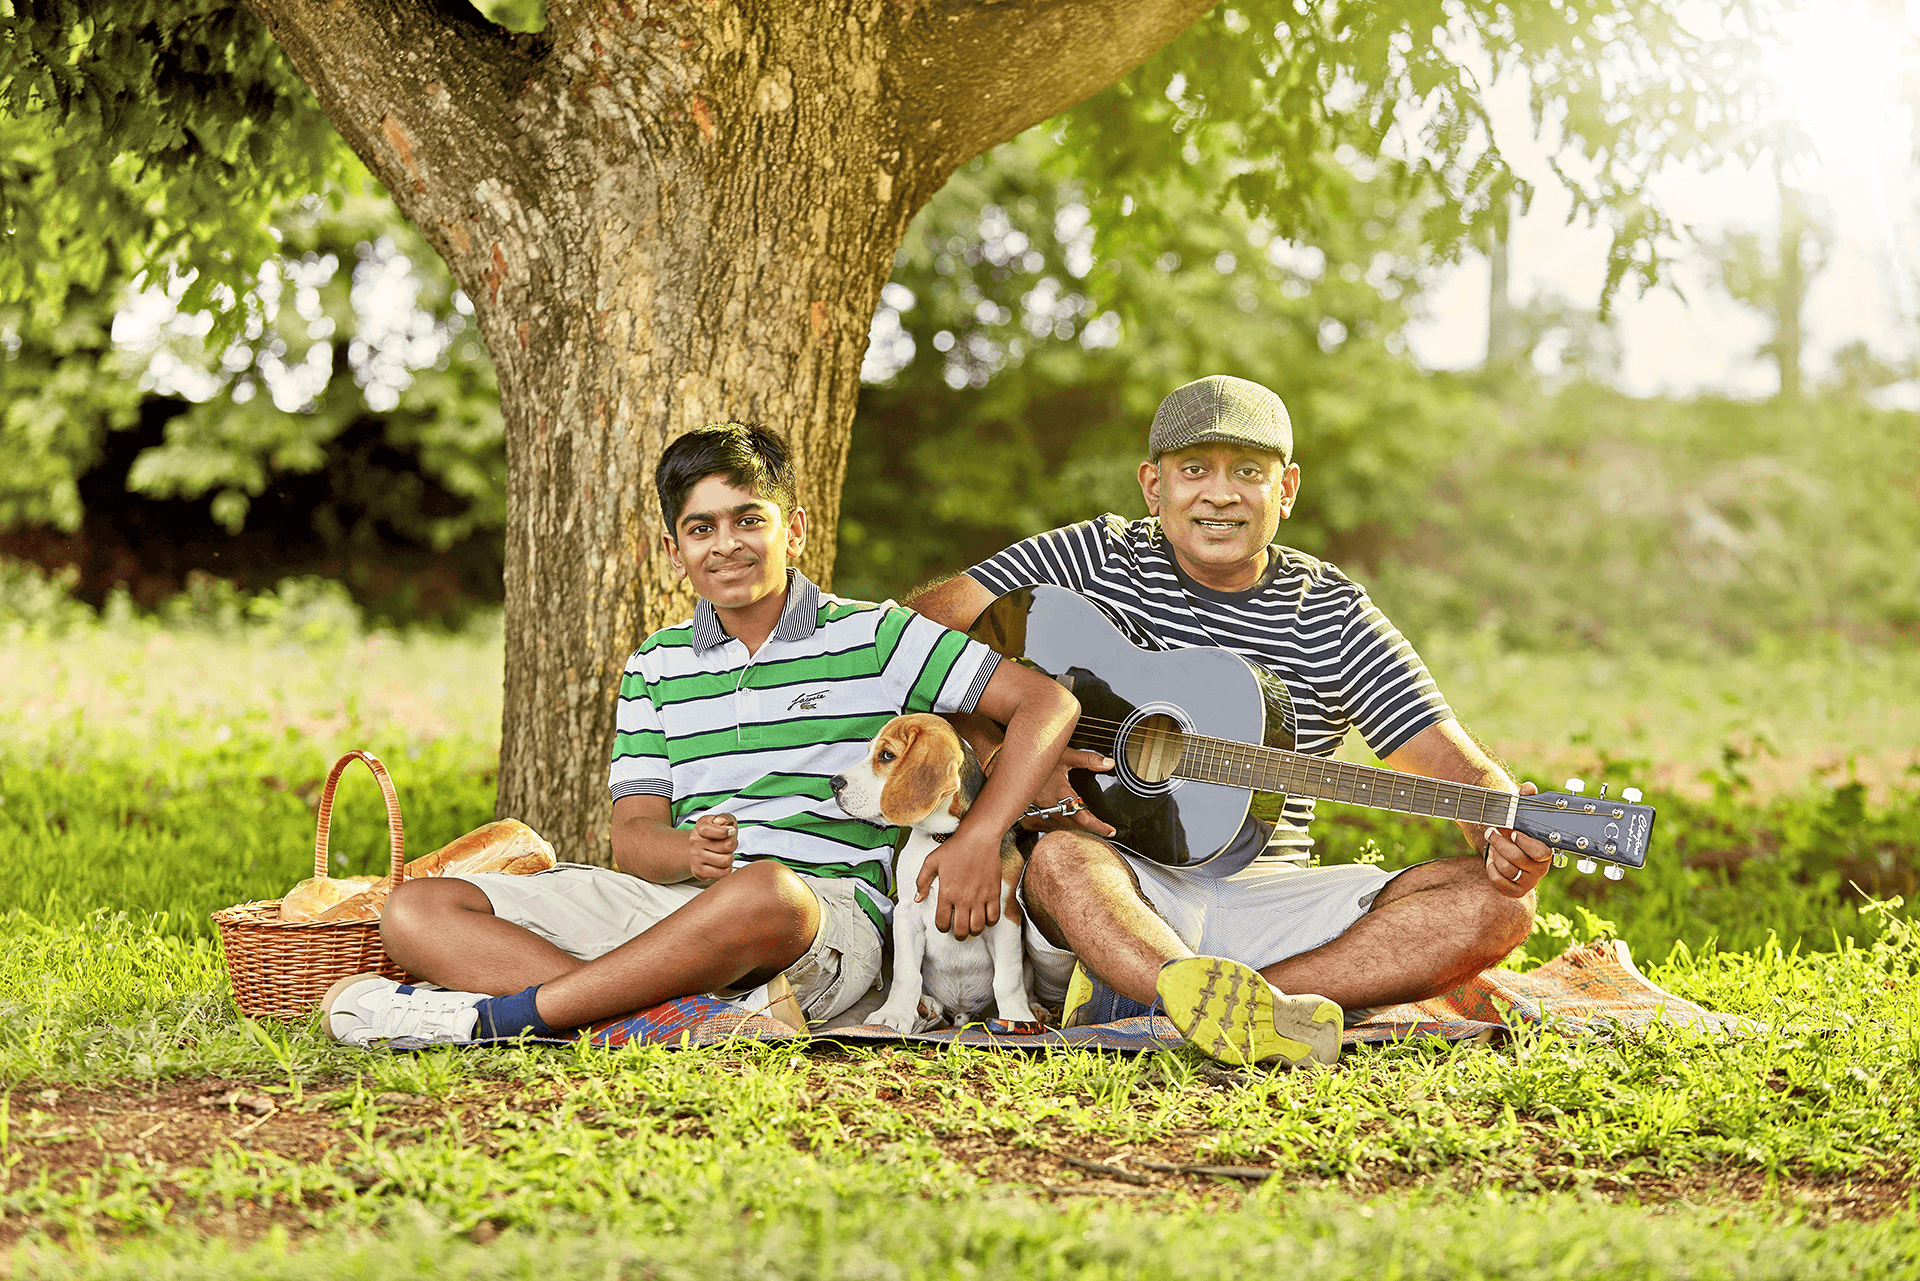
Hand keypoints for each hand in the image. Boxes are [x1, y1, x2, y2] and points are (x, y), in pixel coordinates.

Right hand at [688, 812, 737, 881]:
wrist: (699, 848)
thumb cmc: (714, 834)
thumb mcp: (721, 820)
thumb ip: (725, 818)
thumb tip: (722, 822)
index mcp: (700, 828)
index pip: (720, 832)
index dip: (729, 832)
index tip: (731, 831)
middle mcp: (695, 842)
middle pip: (727, 846)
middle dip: (733, 845)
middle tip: (729, 844)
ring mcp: (695, 858)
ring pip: (726, 861)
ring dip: (730, 857)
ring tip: (725, 853)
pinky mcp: (699, 872)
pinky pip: (723, 873)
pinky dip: (727, 868)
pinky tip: (722, 863)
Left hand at [914, 831, 1001, 940]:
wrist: (979, 838)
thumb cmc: (955, 848)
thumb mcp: (932, 861)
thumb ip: (922, 881)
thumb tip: (917, 899)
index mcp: (947, 893)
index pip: (942, 922)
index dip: (941, 928)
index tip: (944, 925)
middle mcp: (963, 899)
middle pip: (961, 930)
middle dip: (958, 935)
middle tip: (958, 931)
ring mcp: (980, 898)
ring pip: (977, 927)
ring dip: (973, 931)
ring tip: (971, 926)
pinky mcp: (994, 894)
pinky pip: (994, 917)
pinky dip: (989, 922)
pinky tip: (985, 917)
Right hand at [1016, 748, 1116, 837]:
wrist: (1009, 763)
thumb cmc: (1036, 758)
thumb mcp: (1065, 755)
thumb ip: (1089, 760)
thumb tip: (1108, 763)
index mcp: (1061, 795)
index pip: (1084, 818)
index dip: (1099, 826)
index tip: (1110, 831)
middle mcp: (1050, 808)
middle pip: (1074, 827)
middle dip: (1088, 830)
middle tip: (1100, 829)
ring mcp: (1038, 815)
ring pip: (1060, 830)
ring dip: (1072, 829)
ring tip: (1083, 825)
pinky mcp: (1028, 818)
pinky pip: (1046, 828)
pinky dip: (1055, 827)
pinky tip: (1060, 820)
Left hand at [1483, 782, 1553, 896]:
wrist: (1511, 852)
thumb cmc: (1518, 832)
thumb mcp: (1522, 816)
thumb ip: (1526, 801)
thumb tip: (1528, 788)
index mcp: (1546, 852)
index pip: (1541, 853)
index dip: (1525, 843)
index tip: (1513, 832)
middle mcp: (1540, 870)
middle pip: (1518, 859)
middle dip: (1500, 843)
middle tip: (1490, 831)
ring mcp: (1528, 882)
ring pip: (1507, 869)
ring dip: (1494, 853)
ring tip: (1491, 841)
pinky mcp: (1514, 891)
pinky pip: (1498, 882)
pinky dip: (1491, 869)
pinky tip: (1491, 860)